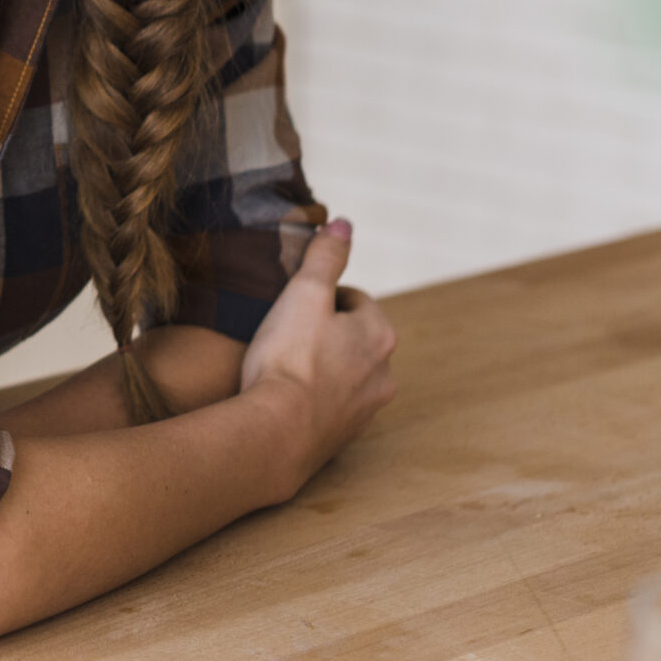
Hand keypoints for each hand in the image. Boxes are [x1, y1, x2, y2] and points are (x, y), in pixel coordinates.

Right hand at [238, 218, 397, 498]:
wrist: (277, 432)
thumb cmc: (290, 357)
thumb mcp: (304, 293)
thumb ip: (325, 256)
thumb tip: (343, 223)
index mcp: (380, 335)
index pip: (355, 300)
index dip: (322, 295)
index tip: (294, 302)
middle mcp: (383, 375)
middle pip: (353, 338)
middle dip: (325, 332)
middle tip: (286, 330)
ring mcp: (365, 410)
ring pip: (345, 373)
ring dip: (322, 366)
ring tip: (283, 364)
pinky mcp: (343, 437)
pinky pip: (331, 406)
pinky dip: (314, 397)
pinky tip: (285, 395)